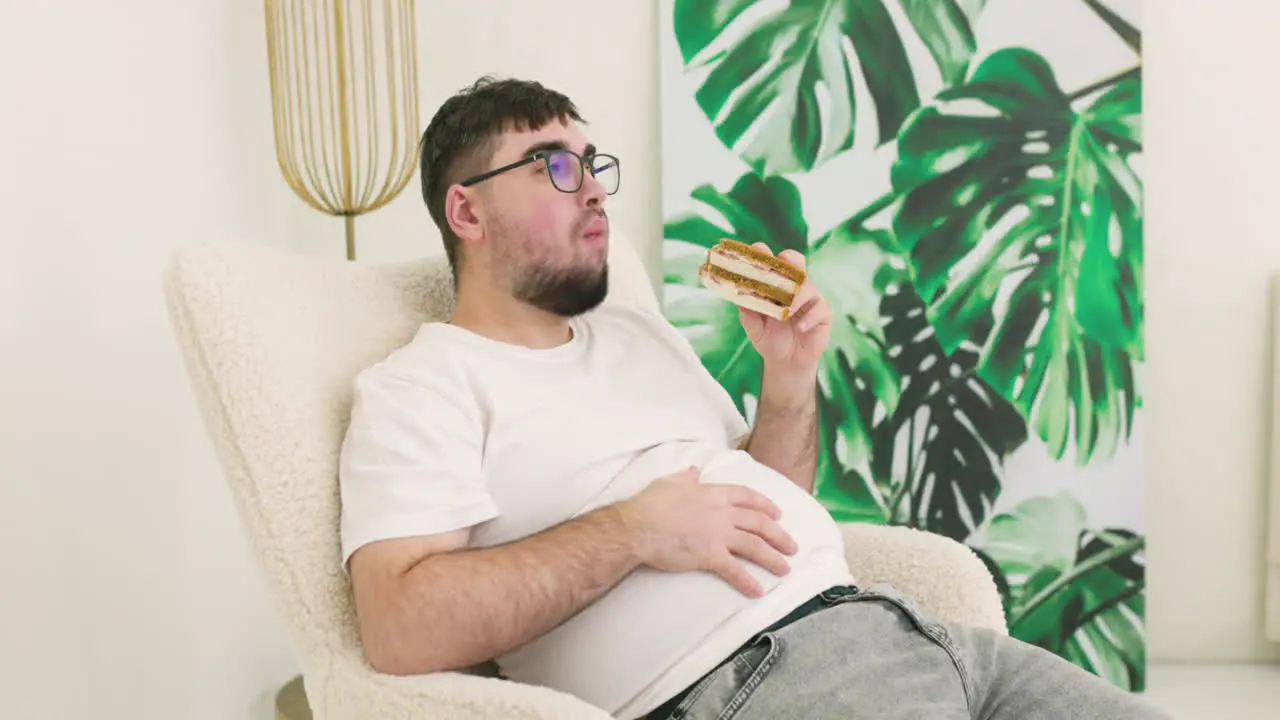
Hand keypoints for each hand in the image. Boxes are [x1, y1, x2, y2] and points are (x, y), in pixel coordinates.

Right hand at [616, 467, 797, 597]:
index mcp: (712, 494)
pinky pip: (734, 570)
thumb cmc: (649, 505)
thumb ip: (685, 477)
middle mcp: (721, 513)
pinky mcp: (710, 555)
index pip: (746, 497)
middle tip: (791, 546)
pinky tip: (758, 592)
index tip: (778, 513)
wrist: (637, 527)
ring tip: (785, 569)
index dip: (765, 505)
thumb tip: (694, 470)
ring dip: (772, 558)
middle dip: (778, 535)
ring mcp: (717, 534)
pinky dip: (747, 582)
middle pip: (758, 523)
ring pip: (754, 545)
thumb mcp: (669, 482)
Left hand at [739, 244, 830, 376]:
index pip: (772, 264)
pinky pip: (820, 308)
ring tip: (786, 312)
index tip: (758, 249)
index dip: (765, 254)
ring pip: (808, 286)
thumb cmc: (769, 339)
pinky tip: (799, 327)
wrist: (786, 363)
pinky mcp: (822, 313)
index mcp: (775, 286)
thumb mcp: (754, 328)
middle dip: (789, 260)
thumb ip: (748, 313)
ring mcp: (810, 299)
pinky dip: (809, 317)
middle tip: (782, 261)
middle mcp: (794, 287)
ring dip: (796, 297)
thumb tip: (739, 299)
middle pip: (796, 264)